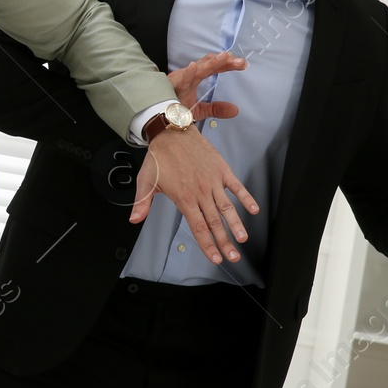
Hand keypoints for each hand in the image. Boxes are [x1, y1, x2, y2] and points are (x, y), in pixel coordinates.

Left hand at [133, 126, 258, 264]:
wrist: (171, 130)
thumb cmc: (159, 156)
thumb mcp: (146, 180)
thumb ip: (142, 202)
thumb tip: (134, 219)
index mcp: (183, 198)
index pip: (198, 227)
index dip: (207, 244)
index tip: (215, 257)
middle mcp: (200, 192)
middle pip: (214, 223)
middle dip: (225, 242)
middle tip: (233, 256)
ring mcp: (212, 181)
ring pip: (226, 208)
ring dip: (236, 224)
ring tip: (243, 238)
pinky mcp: (221, 170)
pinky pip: (236, 186)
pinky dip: (245, 197)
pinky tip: (253, 209)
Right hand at [169, 50, 244, 121]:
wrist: (157, 116)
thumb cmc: (174, 108)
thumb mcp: (199, 110)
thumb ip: (216, 108)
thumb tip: (235, 110)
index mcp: (195, 77)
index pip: (213, 67)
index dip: (227, 65)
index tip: (242, 64)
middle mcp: (189, 75)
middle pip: (209, 64)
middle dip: (224, 62)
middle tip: (240, 62)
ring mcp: (181, 79)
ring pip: (198, 69)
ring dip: (211, 63)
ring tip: (224, 57)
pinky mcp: (172, 86)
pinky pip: (181, 80)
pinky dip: (188, 73)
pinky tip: (194, 66)